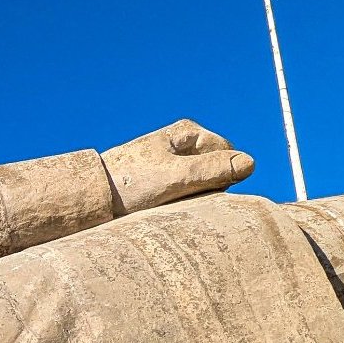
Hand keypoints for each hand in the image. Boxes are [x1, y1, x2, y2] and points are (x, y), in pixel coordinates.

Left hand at [101, 120, 255, 215]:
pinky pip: (186, 195)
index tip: (196, 187)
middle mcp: (183, 144)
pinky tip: (163, 210)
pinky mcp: (164, 182)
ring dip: (192, 199)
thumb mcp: (176, 178)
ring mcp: (174, 163)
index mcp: (188, 132)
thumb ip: (213, 170)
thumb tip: (251, 163)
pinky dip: (180, 204)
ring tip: (167, 205)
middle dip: (206, 189)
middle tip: (180, 199)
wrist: (92, 198)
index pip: (229, 155)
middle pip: (217, 171)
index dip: (220, 176)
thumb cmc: (131, 184)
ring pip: (202, 186)